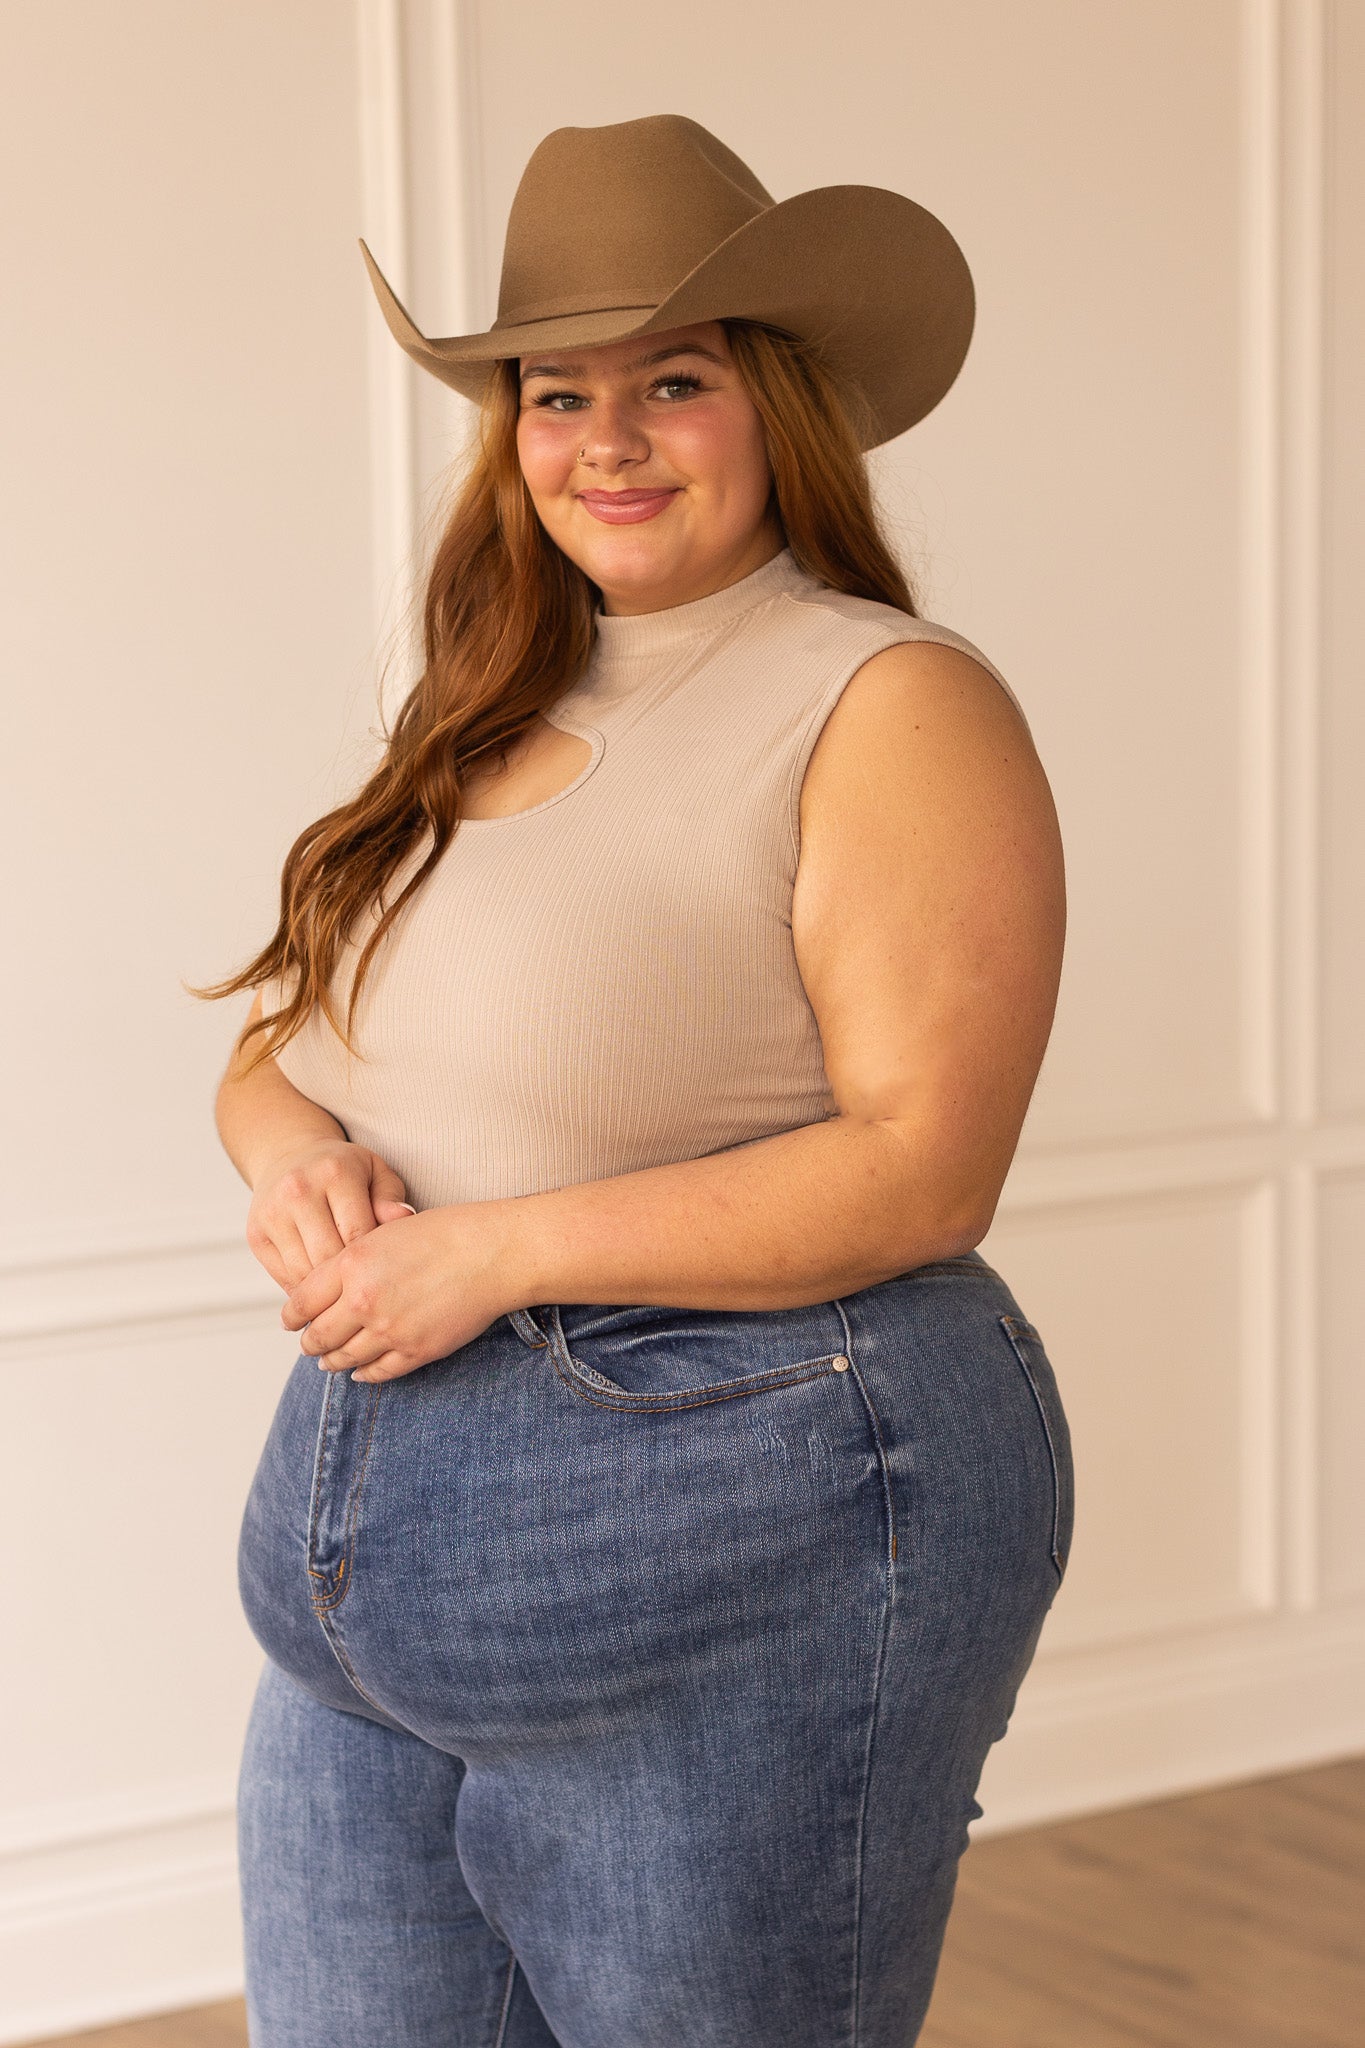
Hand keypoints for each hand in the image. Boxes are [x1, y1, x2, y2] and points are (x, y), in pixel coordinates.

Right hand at [246, 1139, 415, 1291]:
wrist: (289, 1156)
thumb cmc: (343, 1170)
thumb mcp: (375, 1173)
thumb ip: (391, 1197)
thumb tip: (404, 1217)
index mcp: (335, 1172)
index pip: (358, 1233)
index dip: (374, 1260)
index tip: (386, 1273)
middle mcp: (298, 1190)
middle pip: (328, 1256)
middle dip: (350, 1279)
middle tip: (368, 1292)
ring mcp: (272, 1213)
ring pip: (304, 1272)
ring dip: (326, 1291)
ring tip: (347, 1297)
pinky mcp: (256, 1234)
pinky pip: (284, 1277)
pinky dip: (305, 1291)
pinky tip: (323, 1292)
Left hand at [279, 1200, 522, 1382]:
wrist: (492, 1253)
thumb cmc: (444, 1234)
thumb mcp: (385, 1233)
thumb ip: (351, 1261)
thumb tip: (326, 1288)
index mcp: (352, 1264)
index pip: (301, 1301)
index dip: (291, 1316)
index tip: (290, 1321)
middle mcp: (364, 1300)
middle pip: (318, 1335)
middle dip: (309, 1342)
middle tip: (307, 1343)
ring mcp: (389, 1330)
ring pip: (344, 1358)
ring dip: (332, 1361)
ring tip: (328, 1360)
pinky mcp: (415, 1351)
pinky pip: (378, 1372)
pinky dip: (363, 1374)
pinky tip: (359, 1371)